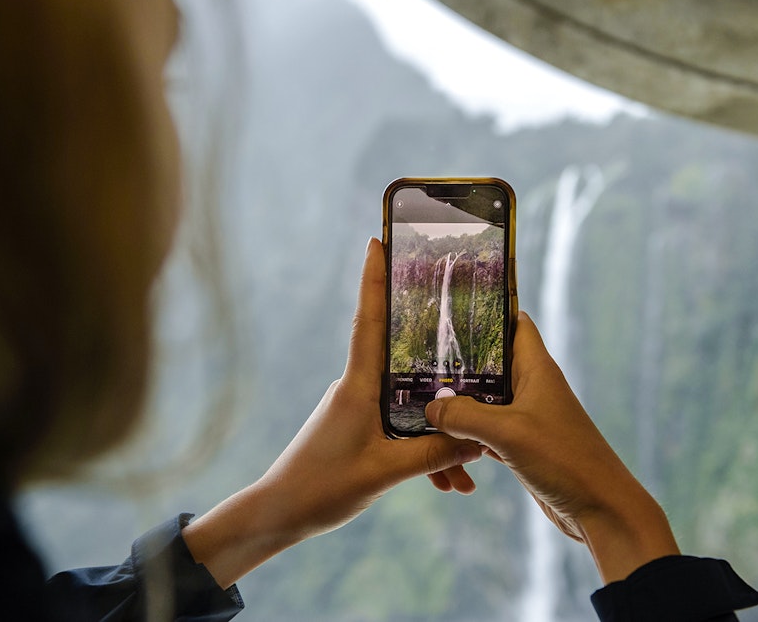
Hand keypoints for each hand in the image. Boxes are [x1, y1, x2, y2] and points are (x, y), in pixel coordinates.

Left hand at [183, 238, 482, 587]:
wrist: (279, 516)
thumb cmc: (321, 489)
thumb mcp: (384, 473)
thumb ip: (433, 454)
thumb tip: (478, 438)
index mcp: (357, 386)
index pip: (369, 321)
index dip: (375, 280)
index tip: (379, 240)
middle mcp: (357, 388)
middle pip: (405, 358)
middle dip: (439, 354)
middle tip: (471, 331)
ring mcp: (358, 408)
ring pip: (410, 404)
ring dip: (440, 433)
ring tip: (469, 473)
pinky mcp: (360, 429)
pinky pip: (402, 428)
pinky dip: (426, 452)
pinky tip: (449, 483)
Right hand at [424, 312, 679, 582]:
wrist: (600, 509)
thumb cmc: (565, 460)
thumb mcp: (508, 432)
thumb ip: (465, 415)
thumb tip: (431, 407)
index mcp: (537, 369)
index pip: (514, 322)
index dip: (487, 310)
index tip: (450, 304)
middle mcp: (532, 387)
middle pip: (490, 362)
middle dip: (458, 362)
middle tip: (418, 357)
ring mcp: (527, 417)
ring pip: (484, 399)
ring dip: (458, 403)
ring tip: (421, 398)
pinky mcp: (522, 444)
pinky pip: (486, 430)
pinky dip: (466, 434)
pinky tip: (444, 440)